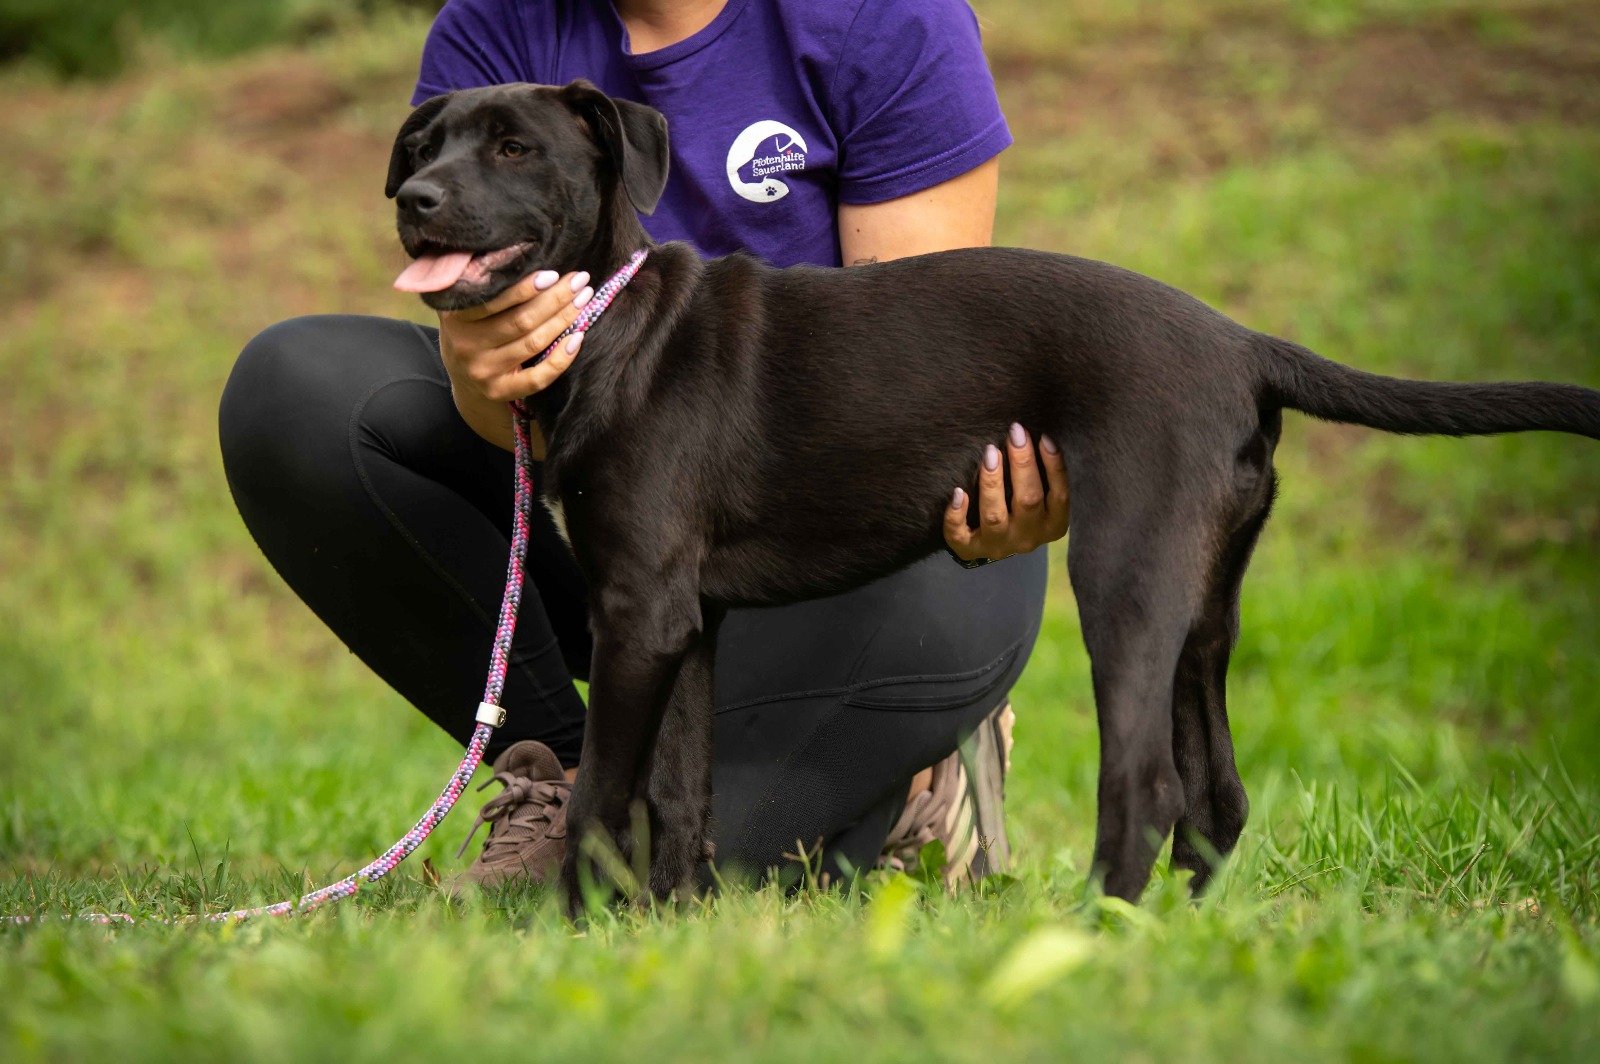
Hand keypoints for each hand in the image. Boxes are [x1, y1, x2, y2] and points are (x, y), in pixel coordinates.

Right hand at [436, 269, 594, 449]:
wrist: (463, 374)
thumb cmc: (474, 327)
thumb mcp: (467, 304)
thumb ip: (485, 282)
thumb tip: (521, 250)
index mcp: (455, 316)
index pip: (495, 300)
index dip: (526, 288)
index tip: (553, 274)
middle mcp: (466, 345)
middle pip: (521, 320)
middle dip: (555, 298)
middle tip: (580, 281)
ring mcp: (482, 372)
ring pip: (533, 343)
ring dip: (564, 320)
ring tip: (583, 300)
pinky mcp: (499, 391)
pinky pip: (537, 378)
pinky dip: (561, 359)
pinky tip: (578, 338)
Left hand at [944, 423, 1069, 562]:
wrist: (991, 542)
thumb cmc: (1019, 506)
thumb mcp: (1040, 495)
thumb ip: (1041, 476)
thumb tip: (1032, 436)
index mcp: (1052, 525)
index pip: (1060, 496)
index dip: (1054, 467)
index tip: (1044, 437)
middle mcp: (1027, 538)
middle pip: (1028, 501)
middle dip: (1022, 465)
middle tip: (1015, 434)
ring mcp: (998, 546)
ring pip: (995, 516)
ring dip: (992, 483)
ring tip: (990, 453)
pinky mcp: (970, 550)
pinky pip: (960, 536)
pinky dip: (956, 514)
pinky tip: (958, 493)